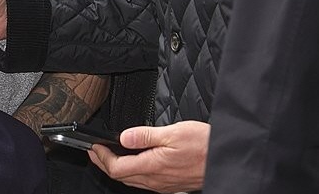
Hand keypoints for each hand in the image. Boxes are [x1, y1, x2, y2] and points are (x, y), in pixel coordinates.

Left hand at [87, 121, 209, 192]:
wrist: (224, 159)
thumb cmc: (203, 145)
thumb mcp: (173, 133)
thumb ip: (145, 135)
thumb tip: (123, 137)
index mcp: (153, 166)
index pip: (117, 168)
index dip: (101, 157)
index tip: (94, 146)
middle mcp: (156, 180)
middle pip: (121, 176)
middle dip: (104, 163)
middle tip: (94, 151)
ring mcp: (162, 185)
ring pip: (132, 180)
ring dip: (116, 168)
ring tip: (107, 155)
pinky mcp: (170, 184)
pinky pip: (144, 182)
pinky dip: (131, 172)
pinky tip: (132, 162)